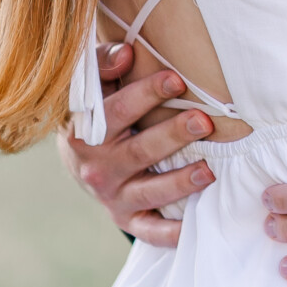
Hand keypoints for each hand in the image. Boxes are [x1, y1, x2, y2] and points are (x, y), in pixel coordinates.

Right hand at [56, 43, 215, 247]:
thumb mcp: (91, 85)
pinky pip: (148, 230)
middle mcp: (97, 166)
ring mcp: (111, 195)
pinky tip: (194, 226)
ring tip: (208, 171)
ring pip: (148, 192)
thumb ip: (105, 65)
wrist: (78, 157)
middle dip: (173, 136)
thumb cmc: (95, 109)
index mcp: (86, 131)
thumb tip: (127, 52)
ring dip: (179, 182)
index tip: (176, 79)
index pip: (116, 110)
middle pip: (139, 151)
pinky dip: (170, 233)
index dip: (146, 94)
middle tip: (203, 122)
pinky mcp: (124, 217)